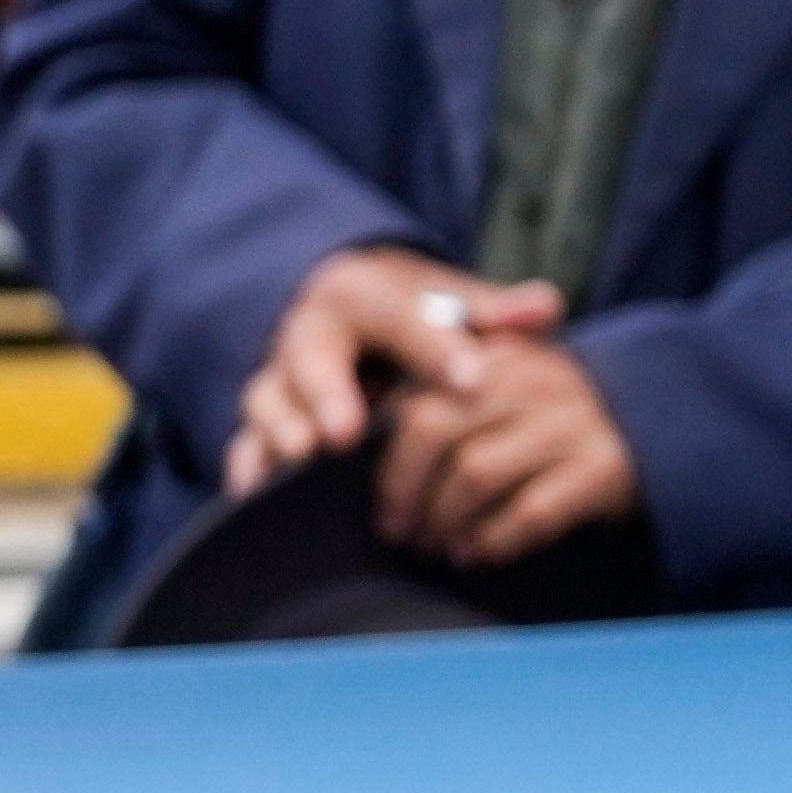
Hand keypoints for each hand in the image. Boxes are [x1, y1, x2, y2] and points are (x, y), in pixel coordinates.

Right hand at [226, 244, 554, 496]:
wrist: (342, 305)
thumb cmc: (409, 313)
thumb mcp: (451, 301)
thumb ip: (495, 312)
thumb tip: (548, 307)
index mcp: (363, 297)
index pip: (400, 317)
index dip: (434, 349)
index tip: (472, 380)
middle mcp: (310, 334)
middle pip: (312, 360)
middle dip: (326, 395)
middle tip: (345, 433)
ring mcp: (280, 378)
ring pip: (268, 400)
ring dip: (283, 431)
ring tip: (304, 458)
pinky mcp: (263, 417)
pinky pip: (244, 439)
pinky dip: (246, 466)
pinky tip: (255, 495)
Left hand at [370, 315, 641, 566]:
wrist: (672, 414)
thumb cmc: (560, 415)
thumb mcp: (513, 385)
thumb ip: (451, 396)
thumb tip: (373, 444)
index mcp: (499, 357)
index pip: (417, 400)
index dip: (389, 460)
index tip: (383, 504)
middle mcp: (533, 381)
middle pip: (434, 431)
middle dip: (405, 491)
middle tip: (399, 532)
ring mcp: (572, 423)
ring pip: (475, 473)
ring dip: (445, 521)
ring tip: (438, 547)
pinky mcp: (604, 467)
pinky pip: (530, 511)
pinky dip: (493, 541)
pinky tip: (479, 554)